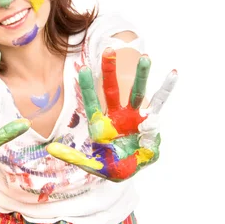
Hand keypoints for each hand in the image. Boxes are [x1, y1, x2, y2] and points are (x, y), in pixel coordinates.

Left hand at [47, 49, 177, 180]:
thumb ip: (73, 156)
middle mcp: (117, 116)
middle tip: (108, 50)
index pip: (91, 101)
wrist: (130, 173)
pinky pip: (159, 104)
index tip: (81, 68)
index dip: (86, 86)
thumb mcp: (90, 164)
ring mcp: (135, 117)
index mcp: (100, 124)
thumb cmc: (109, 167)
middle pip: (113, 90)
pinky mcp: (150, 123)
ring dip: (141, 75)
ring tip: (145, 57)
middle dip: (110, 71)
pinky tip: (173, 73)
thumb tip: (51, 149)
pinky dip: (166, 89)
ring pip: (138, 92)